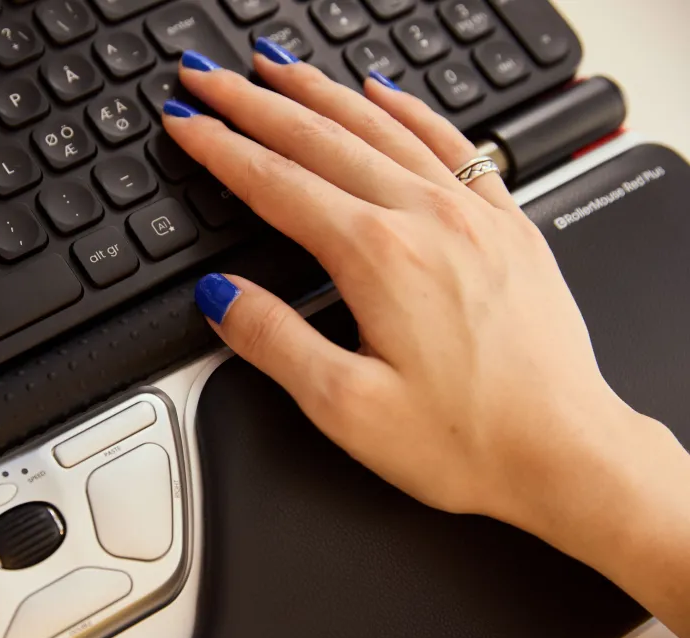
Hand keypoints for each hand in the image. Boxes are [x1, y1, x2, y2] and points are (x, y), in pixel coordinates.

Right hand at [166, 42, 689, 637]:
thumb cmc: (468, 439)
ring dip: (319, 92)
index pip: (275, 184)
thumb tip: (221, 294)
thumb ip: (274, 340)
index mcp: (378, 257)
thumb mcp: (345, 407)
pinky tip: (382, 93)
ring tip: (275, 67)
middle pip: (320, 139)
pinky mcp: (507, 224)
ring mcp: (472, 214)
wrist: (567, 453)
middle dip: (253, 103)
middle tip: (209, 79)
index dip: (219, 148)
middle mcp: (426, 218)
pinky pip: (451, 142)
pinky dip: (407, 109)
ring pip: (380, 127)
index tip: (185, 122)